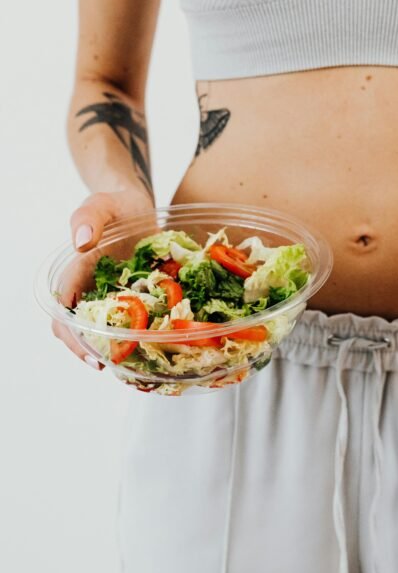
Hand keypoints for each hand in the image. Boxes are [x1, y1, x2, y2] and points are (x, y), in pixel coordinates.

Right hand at [51, 188, 154, 369]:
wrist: (137, 204)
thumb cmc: (115, 204)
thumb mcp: (101, 204)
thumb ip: (88, 219)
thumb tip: (82, 243)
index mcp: (76, 274)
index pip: (65, 313)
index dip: (75, 337)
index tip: (93, 355)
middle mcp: (91, 291)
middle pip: (79, 331)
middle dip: (93, 352)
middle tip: (117, 368)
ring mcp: (112, 296)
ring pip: (106, 332)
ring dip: (117, 350)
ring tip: (136, 368)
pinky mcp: (135, 297)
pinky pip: (134, 321)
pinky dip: (140, 335)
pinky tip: (156, 346)